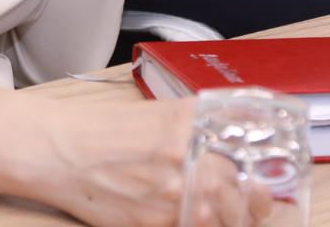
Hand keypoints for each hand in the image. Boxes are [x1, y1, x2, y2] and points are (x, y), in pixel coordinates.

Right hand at [0, 88, 269, 226]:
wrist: (62, 150)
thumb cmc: (108, 131)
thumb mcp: (162, 113)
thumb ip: (203, 123)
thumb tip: (242, 132)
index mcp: (190, 131)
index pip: (246, 169)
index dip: (263, 190)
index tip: (267, 193)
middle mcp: (184, 166)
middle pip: (241, 203)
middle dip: (251, 211)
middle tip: (255, 210)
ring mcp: (168, 201)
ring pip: (218, 223)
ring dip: (223, 222)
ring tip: (220, 217)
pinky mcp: (149, 226)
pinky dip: (194, 226)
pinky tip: (191, 221)